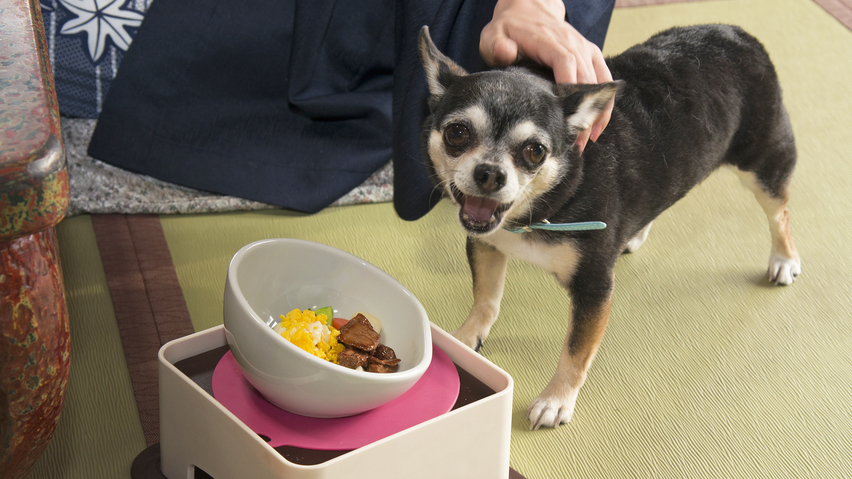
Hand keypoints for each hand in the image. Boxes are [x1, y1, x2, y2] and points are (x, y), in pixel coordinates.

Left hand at [480, 0, 613, 152]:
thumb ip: (497, 45)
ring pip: (601, 81)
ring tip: (588, 139)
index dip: (570, 91)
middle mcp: (572, 43)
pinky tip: (596, 126)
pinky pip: (604, 79)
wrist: (528, 9)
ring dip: (598, 111)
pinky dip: (605, 103)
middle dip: (584, 112)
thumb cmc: (509, 28)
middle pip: (586, 79)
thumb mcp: (494, 35)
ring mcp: (584, 48)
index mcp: (550, 40)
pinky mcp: (590, 54)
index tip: (567, 119)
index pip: (566, 63)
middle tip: (576, 143)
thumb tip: (505, 52)